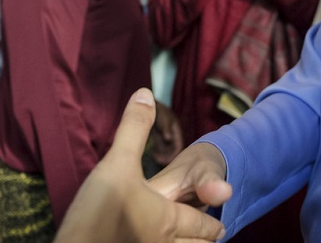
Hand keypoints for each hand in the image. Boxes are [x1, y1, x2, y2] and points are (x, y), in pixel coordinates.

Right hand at [56, 89, 226, 242]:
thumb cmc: (99, 208)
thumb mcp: (118, 163)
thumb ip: (135, 129)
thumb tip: (145, 93)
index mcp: (168, 220)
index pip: (203, 228)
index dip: (213, 225)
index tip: (221, 225)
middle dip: (203, 240)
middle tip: (210, 234)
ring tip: (186, 241)